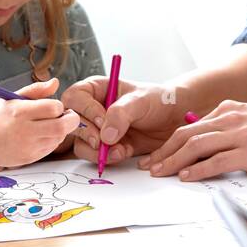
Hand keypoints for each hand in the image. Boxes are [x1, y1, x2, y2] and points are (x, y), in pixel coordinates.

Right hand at [0, 78, 78, 170]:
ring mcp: (27, 147)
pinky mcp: (29, 158)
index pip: (53, 107)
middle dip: (71, 119)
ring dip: (61, 130)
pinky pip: (50, 148)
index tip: (54, 106)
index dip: (59, 106)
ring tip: (49, 125)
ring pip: (59, 138)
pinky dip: (52, 140)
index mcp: (20, 112)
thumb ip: (36, 90)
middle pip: (62, 126)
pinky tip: (41, 136)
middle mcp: (25, 130)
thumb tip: (56, 82)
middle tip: (68, 116)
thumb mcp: (12, 99)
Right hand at [64, 78, 187, 166]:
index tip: (103, 120)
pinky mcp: (105, 146)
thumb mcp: (141, 101)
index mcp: (96, 89)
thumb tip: (104, 136)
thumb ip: (121, 114)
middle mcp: (92, 108)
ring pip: (80, 142)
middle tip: (103, 141)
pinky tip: (123, 153)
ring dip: (96, 151)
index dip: (85, 110)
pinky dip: (106, 158)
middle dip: (88, 134)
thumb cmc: (158, 101)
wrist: (173, 120)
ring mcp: (97, 129)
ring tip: (118, 150)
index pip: (74, 97)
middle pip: (72, 122)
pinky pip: (94, 155)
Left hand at [137, 101, 246, 180]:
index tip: (157, 156)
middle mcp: (230, 118)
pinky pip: (217, 161)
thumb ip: (230, 127)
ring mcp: (240, 134)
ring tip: (160, 173)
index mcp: (229, 109)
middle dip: (164, 152)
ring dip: (174, 161)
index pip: (190, 126)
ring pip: (196, 146)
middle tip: (149, 167)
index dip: (169, 142)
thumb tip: (209, 141)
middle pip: (186, 134)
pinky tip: (186, 177)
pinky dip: (198, 169)